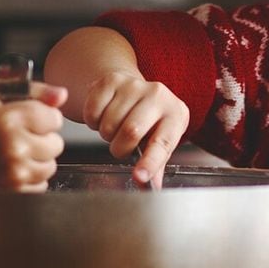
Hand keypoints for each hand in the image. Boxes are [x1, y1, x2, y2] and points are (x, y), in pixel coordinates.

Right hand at [0, 80, 66, 190]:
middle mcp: (12, 145)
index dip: (46, 116)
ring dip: (40, 158)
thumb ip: (35, 90)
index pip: (54, 118)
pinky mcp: (11, 190)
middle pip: (56, 143)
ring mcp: (13, 170)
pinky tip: (15, 166)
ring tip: (20, 151)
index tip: (32, 117)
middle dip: (44, 138)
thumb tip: (63, 95)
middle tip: (23, 135)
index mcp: (9, 117)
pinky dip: (32, 176)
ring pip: (51, 165)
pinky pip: (41, 184)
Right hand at [82, 71, 188, 187]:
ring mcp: (134, 85)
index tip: (139, 177)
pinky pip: (92, 111)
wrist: (132, 89)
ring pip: (109, 123)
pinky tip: (104, 115)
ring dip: (106, 135)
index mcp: (176, 114)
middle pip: (131, 131)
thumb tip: (151, 187)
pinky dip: (93, 122)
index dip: (150, 162)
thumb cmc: (150, 121)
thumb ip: (155, 165)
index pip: (162, 143)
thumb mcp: (159, 140)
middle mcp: (159, 95)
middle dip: (120, 148)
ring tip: (115, 128)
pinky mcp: (111, 79)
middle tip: (121, 147)